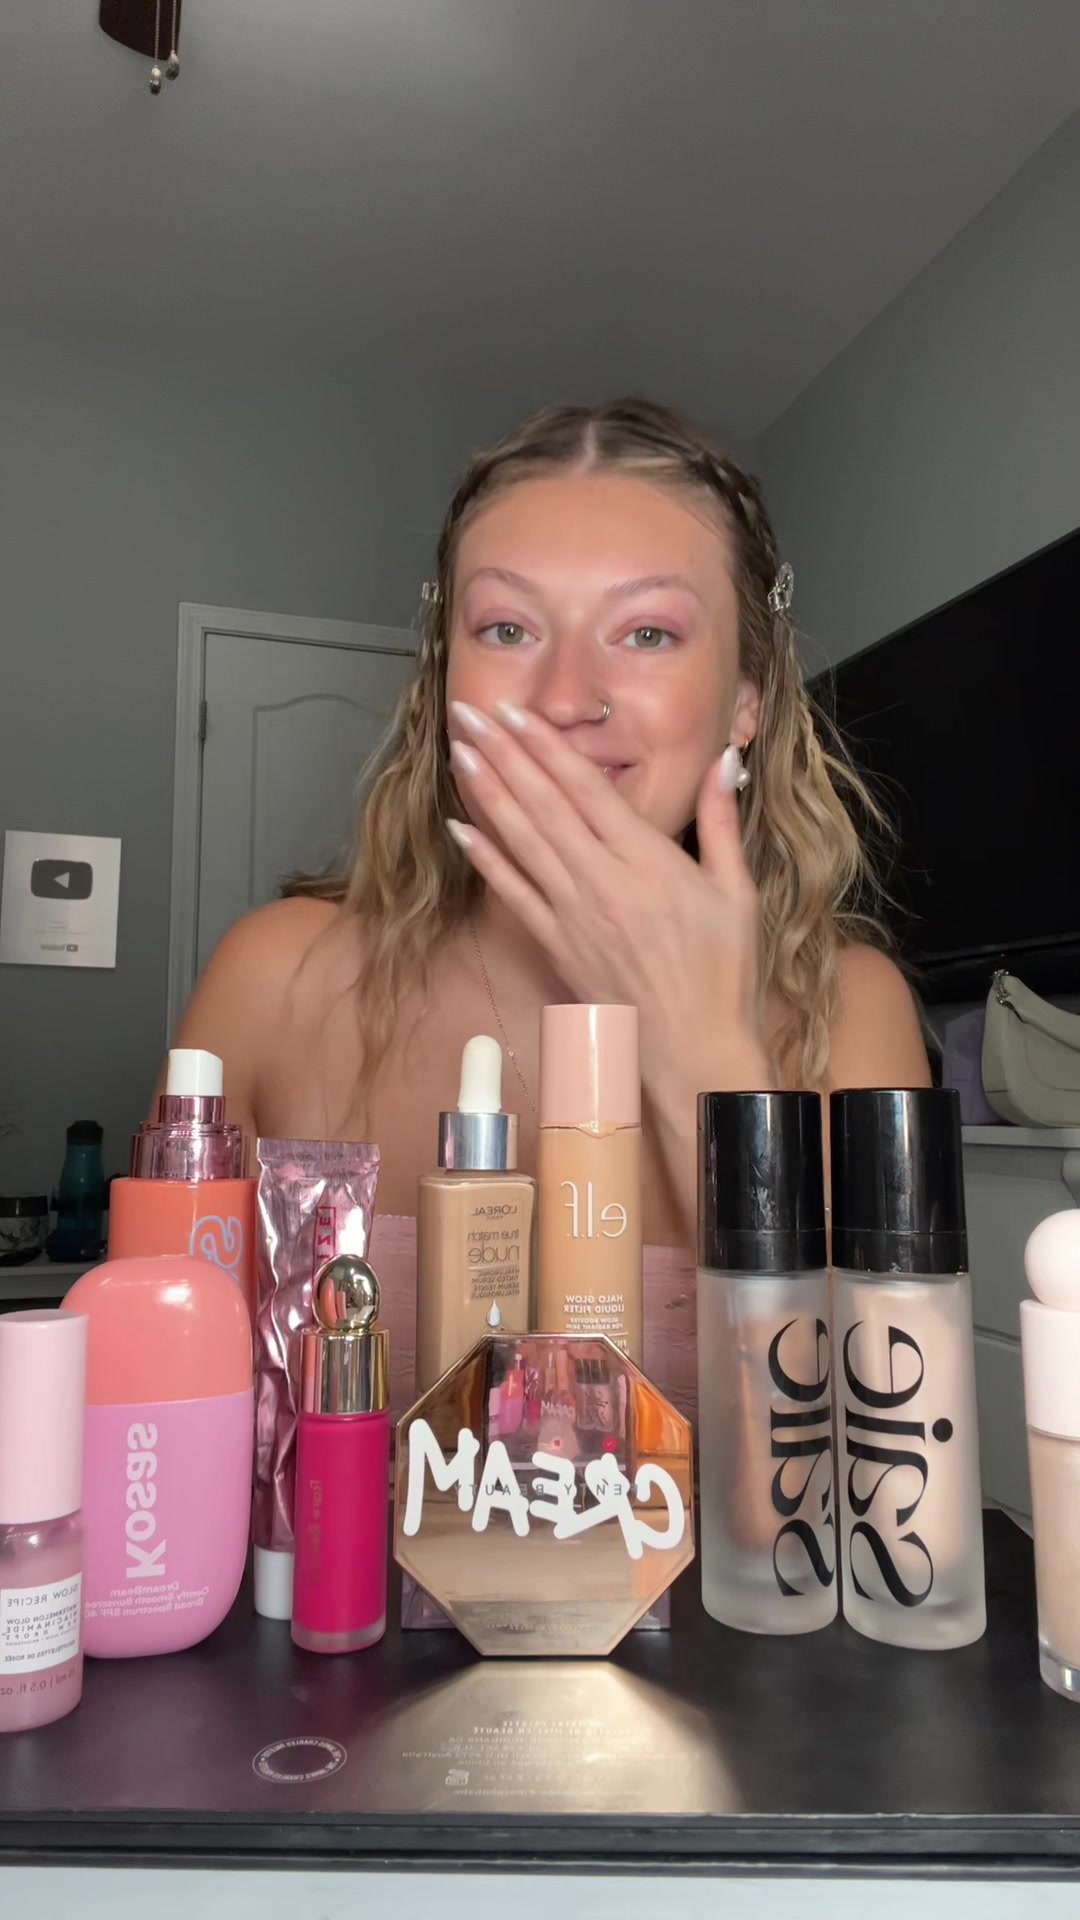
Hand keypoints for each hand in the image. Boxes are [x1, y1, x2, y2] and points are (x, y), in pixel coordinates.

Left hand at [446, 700, 772, 1099]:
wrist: (695, 1052)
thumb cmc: (724, 974)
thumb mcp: (737, 891)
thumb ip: (721, 821)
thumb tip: (723, 759)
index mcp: (649, 861)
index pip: (588, 789)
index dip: (547, 746)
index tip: (517, 712)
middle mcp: (603, 882)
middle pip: (545, 805)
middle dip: (505, 754)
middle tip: (471, 713)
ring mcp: (574, 916)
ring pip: (522, 841)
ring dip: (487, 793)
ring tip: (460, 752)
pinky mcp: (557, 947)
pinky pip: (513, 895)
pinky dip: (485, 859)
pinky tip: (460, 828)